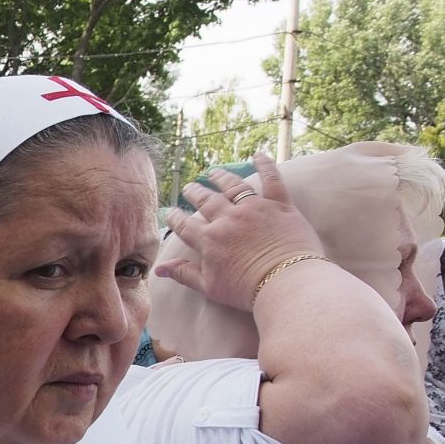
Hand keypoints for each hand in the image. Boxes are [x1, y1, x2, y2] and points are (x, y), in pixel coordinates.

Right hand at [158, 155, 326, 312]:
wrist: (285, 281)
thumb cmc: (246, 289)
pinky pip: (272, 178)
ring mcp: (254, 208)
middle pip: (207, 201)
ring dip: (221, 177)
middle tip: (190, 187)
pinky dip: (266, 164)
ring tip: (213, 172)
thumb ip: (184, 274)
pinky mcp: (279, 204)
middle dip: (196, 193)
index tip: (171, 212)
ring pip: (233, 186)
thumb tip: (159, 269)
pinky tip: (259, 155)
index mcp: (209, 239)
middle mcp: (228, 218)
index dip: (175, 218)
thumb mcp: (209, 286)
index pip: (185, 225)